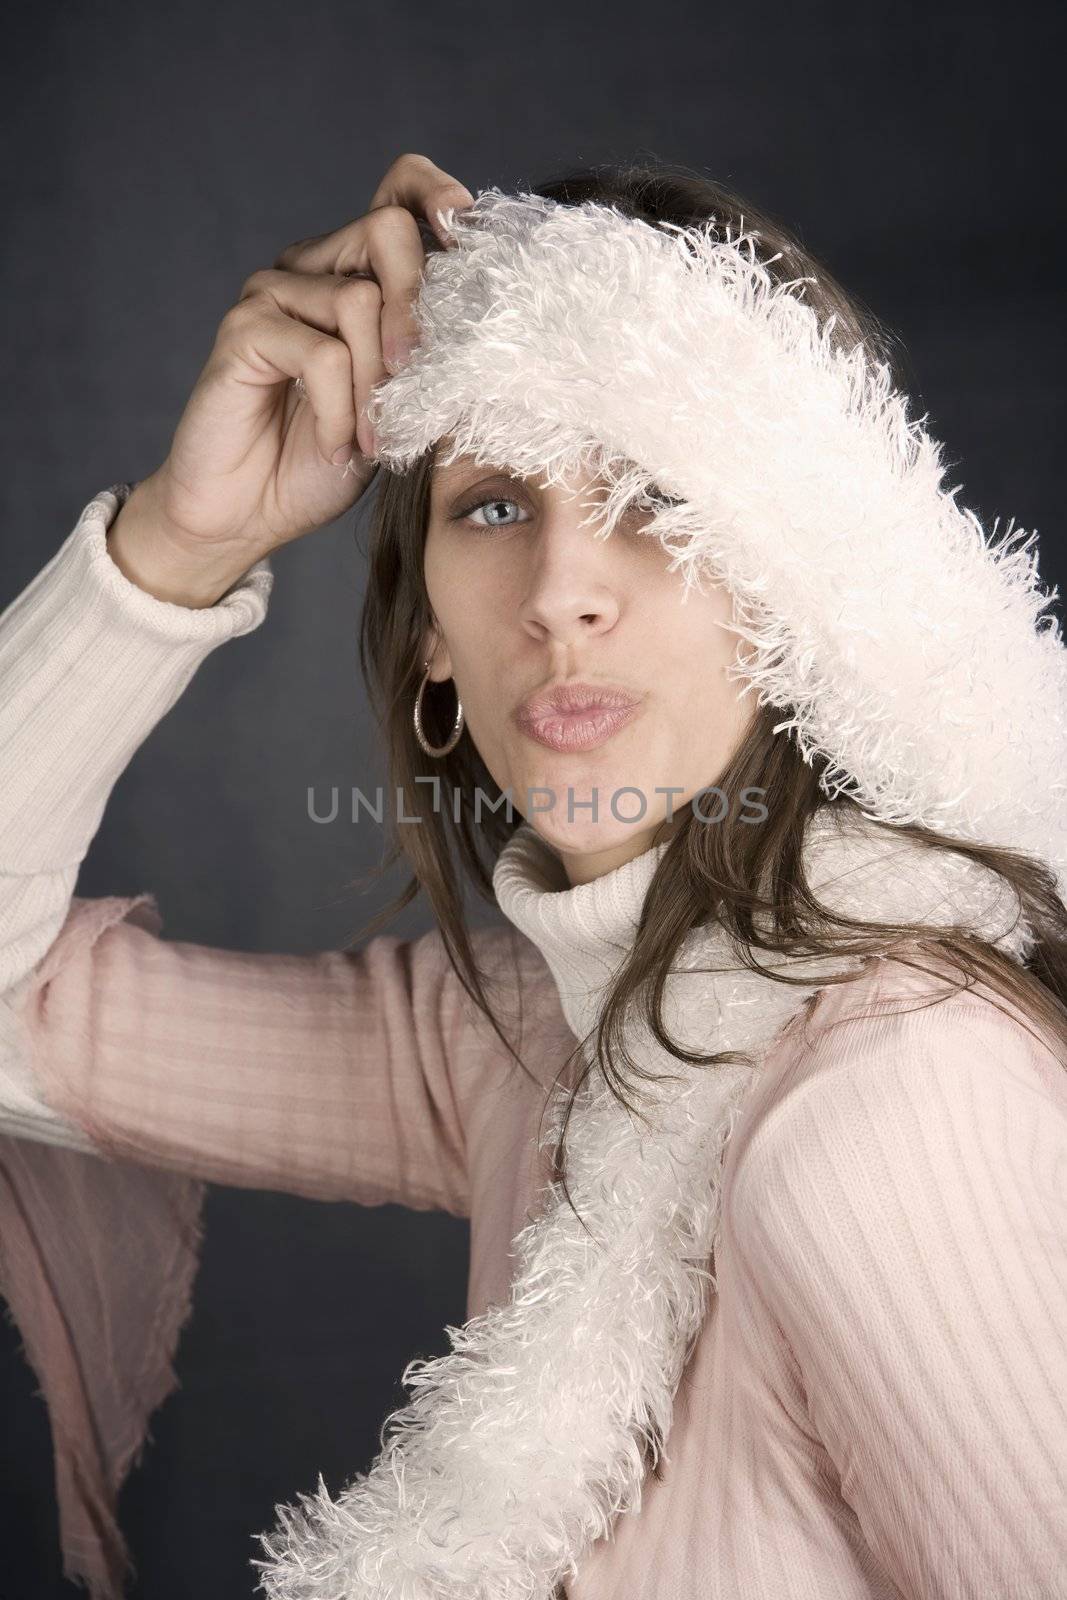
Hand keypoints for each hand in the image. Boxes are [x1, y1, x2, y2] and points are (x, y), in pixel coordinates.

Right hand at [114, 153, 473, 586]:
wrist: (248, 513)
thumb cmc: (323, 462)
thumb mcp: (397, 409)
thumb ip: (428, 359)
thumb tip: (486, 326)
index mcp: (355, 272)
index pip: (399, 190)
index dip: (436, 197)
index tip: (466, 230)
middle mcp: (311, 267)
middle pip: (388, 231)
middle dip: (418, 312)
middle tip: (416, 390)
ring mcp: (272, 292)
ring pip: (359, 300)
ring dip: (377, 387)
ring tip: (372, 440)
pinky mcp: (244, 328)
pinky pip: (320, 353)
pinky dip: (341, 411)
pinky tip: (338, 446)